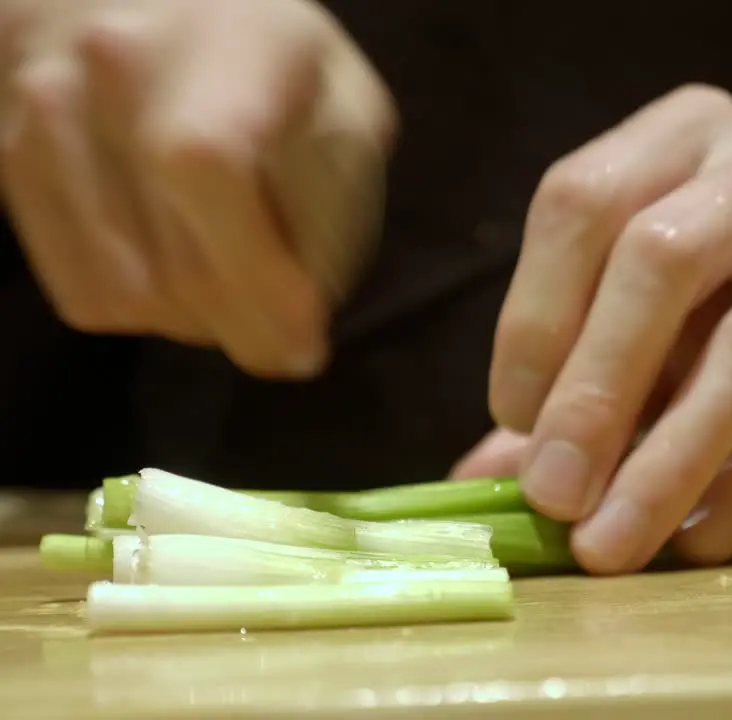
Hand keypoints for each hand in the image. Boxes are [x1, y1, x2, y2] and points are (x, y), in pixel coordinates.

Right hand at [1, 0, 394, 376]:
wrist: (146, 1)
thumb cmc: (272, 58)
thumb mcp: (345, 101)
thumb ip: (340, 193)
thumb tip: (300, 314)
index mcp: (220, 43)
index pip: (205, 168)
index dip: (256, 275)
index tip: (306, 337)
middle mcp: (110, 65)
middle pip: (170, 264)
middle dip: (247, 329)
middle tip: (287, 338)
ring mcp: (39, 109)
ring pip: (122, 296)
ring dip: (195, 326)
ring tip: (236, 292)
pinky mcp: (4, 155)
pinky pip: (79, 293)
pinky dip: (141, 311)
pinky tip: (179, 270)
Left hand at [485, 85, 731, 573]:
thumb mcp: (654, 315)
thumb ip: (569, 376)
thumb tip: (477, 479)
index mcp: (684, 131)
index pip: (584, 201)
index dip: (534, 317)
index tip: (513, 422)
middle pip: (661, 260)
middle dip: (595, 391)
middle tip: (554, 497)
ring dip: (670, 459)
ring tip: (615, 542)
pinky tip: (703, 540)